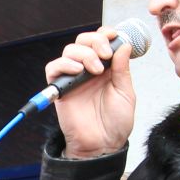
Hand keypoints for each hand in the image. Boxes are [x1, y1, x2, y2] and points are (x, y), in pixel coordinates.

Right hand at [46, 28, 137, 159]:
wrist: (103, 144)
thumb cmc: (116, 123)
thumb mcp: (126, 93)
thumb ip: (122, 69)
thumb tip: (123, 45)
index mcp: (106, 68)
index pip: (101, 41)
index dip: (106, 34)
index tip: (114, 36)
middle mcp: (88, 70)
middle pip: (83, 40)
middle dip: (95, 41)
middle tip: (105, 55)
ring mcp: (73, 78)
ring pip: (69, 50)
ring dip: (84, 54)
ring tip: (95, 70)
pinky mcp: (60, 88)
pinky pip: (54, 67)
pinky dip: (65, 64)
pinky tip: (78, 71)